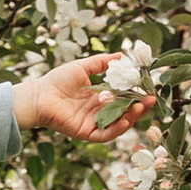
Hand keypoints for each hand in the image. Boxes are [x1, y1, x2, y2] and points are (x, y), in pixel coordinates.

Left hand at [13, 53, 147, 143]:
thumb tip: (121, 55)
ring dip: (132, 117)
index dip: (136, 93)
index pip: (123, 97)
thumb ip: (101, 62)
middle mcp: (99, 111)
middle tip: (151, 98)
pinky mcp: (86, 133)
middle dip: (139, 106)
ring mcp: (94, 123)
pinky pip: (105, 134)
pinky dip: (117, 129)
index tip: (148, 87)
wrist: (39, 95)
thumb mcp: (83, 67)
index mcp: (100, 97)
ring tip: (141, 106)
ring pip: (118, 124)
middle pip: (125, 111)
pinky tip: (126, 120)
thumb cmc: (57, 80)